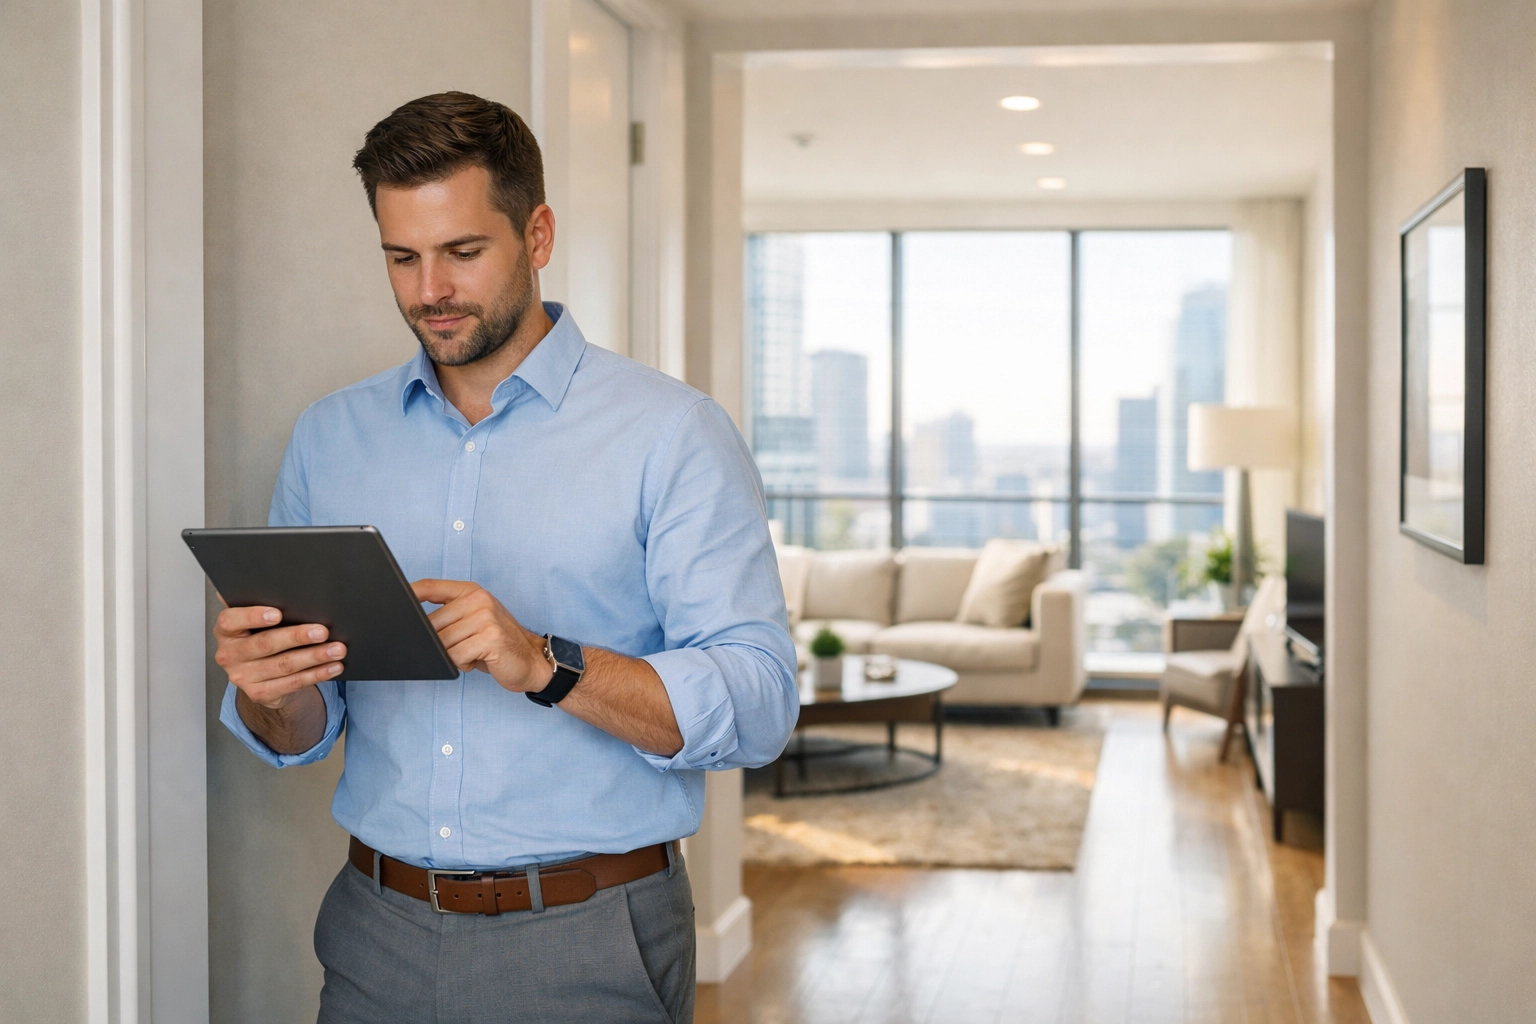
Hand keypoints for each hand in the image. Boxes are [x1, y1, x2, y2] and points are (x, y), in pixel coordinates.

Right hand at [213, 604, 345, 709]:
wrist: (261, 676)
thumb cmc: (262, 637)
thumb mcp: (257, 622)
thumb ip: (263, 603)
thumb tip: (284, 584)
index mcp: (226, 631)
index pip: (230, 620)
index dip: (253, 616)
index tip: (278, 613)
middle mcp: (229, 654)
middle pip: (264, 644)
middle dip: (296, 636)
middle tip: (323, 631)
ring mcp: (243, 677)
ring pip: (283, 665)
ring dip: (314, 656)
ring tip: (337, 649)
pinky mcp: (259, 693)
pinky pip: (292, 683)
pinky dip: (316, 674)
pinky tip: (333, 666)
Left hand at [413, 579, 553, 693]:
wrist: (531, 660)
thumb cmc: (496, 643)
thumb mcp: (473, 621)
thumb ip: (447, 615)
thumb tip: (410, 622)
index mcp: (471, 591)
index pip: (431, 587)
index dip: (409, 593)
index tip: (390, 602)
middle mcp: (479, 600)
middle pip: (431, 623)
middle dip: (435, 643)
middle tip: (458, 648)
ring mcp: (486, 617)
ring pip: (442, 642)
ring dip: (452, 656)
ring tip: (472, 653)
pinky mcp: (491, 637)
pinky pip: (456, 656)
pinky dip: (462, 664)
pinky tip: (478, 660)